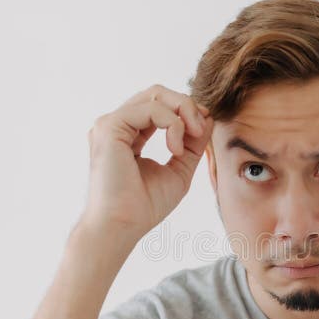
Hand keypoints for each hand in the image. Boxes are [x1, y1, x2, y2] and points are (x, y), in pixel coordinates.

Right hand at [80, 84, 213, 238]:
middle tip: (201, 129)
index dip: (186, 112)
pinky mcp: (110, 127)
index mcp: (129, 134)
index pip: (160, 106)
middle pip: (158, 92)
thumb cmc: (144, 206)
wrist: (122, 226)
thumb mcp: (179, 169)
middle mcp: (117, 125)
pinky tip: (175, 149)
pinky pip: (151, 108)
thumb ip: (191, 143)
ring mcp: (110, 123)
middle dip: (187, 106)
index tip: (202, 132)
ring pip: (156, 94)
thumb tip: (207, 116)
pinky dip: (173, 124)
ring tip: (192, 138)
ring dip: (184, 112)